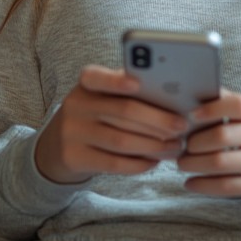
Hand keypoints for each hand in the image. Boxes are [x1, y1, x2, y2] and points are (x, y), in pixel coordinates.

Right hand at [35, 65, 187, 183]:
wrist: (59, 143)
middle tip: (182, 126)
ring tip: (175, 147)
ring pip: (121, 141)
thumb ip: (130, 92)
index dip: (116, 80)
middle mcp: (76, 105)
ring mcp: (72, 133)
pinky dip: (139, 163)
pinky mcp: (75, 158)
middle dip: (157, 120)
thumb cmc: (97, 113)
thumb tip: (174, 98)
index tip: (139, 84)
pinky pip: (114, 163)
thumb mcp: (104, 96)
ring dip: (154, 145)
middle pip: (123, 111)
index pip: (97, 77)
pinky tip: (155, 161)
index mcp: (86, 82)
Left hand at [177, 89, 240, 207]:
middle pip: (223, 136)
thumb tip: (189, 94)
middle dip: (195, 142)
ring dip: (194, 164)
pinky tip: (190, 183)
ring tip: (181, 163)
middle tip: (181, 145)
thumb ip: (224, 102)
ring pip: (221, 163)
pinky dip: (203, 185)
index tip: (190, 116)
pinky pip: (227, 186)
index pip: (237, 105)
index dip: (211, 110)